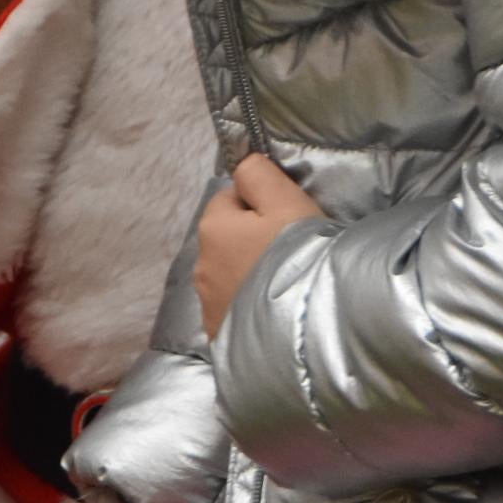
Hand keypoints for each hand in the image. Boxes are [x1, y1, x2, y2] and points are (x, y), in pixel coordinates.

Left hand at [195, 154, 323, 339]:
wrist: (301, 328)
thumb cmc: (295, 253)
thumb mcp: (284, 199)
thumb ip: (258, 174)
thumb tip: (242, 167)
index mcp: (212, 226)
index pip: (231, 198)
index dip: (260, 203)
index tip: (287, 219)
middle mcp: (201, 264)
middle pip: (228, 238)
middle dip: (252, 240)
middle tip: (289, 252)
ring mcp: (208, 304)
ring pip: (230, 274)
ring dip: (250, 274)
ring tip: (284, 285)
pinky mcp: (219, 335)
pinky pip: (234, 308)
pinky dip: (249, 306)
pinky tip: (274, 311)